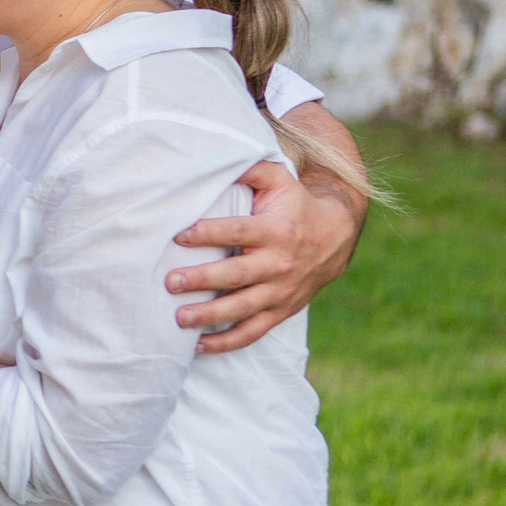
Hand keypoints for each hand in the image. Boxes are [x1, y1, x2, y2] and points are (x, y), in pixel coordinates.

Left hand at [168, 158, 361, 352]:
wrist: (335, 236)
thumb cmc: (294, 204)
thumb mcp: (280, 179)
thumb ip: (251, 169)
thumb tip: (218, 159)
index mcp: (276, 230)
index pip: (238, 233)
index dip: (209, 234)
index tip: (180, 236)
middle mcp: (279, 263)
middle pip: (237, 275)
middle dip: (203, 280)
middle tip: (170, 282)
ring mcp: (280, 291)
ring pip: (243, 309)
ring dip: (210, 316)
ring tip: (179, 318)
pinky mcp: (280, 311)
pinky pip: (253, 332)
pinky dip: (227, 342)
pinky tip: (198, 346)